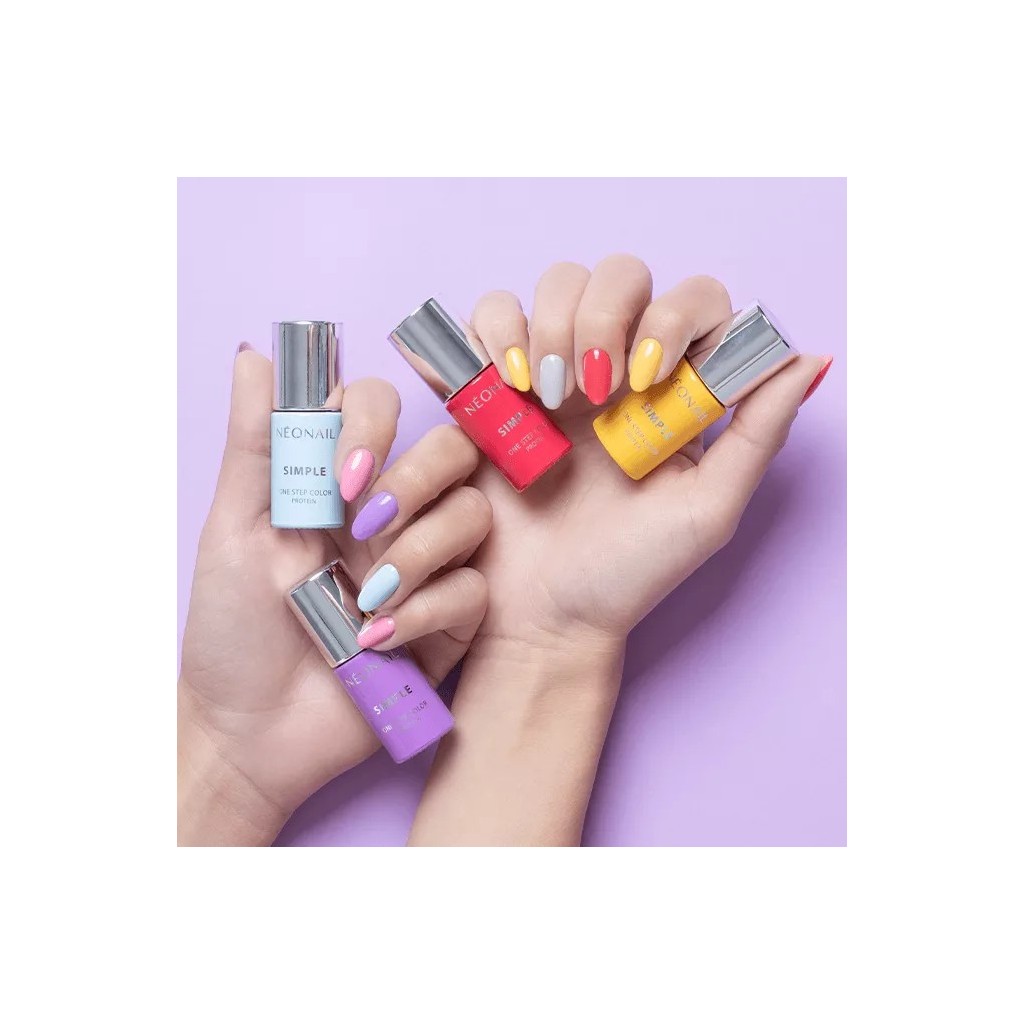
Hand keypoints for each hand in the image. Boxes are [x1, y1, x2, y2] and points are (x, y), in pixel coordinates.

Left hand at [178, 347, 489, 844]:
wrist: (251, 731)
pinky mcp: (451, 621)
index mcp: (339, 482)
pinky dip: (425, 611)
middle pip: (450, 451)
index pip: (381, 407)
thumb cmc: (232, 628)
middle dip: (413, 483)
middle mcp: (392, 514)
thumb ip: (258, 444)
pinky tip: (377, 640)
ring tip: (363, 600)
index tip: (340, 475)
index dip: (374, 423)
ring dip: (418, 553)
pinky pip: (471, 591)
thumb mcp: (236, 529)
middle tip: (362, 528)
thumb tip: (256, 354)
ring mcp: (426, 566)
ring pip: (472, 516)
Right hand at [409, 258, 829, 844]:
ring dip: (548, 325)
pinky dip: (489, 335)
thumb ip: (758, 434)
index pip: (694, 300)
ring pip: (555, 283)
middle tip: (588, 389)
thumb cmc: (624, 574)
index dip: (673, 317)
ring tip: (540, 397)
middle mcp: (617, 369)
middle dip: (603, 316)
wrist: (540, 615)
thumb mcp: (706, 511)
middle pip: (620, 274)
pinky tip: (502, 385)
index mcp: (675, 392)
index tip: (649, 380)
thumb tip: (805, 358)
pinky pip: (488, 319)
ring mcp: (554, 371)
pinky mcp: (494, 386)